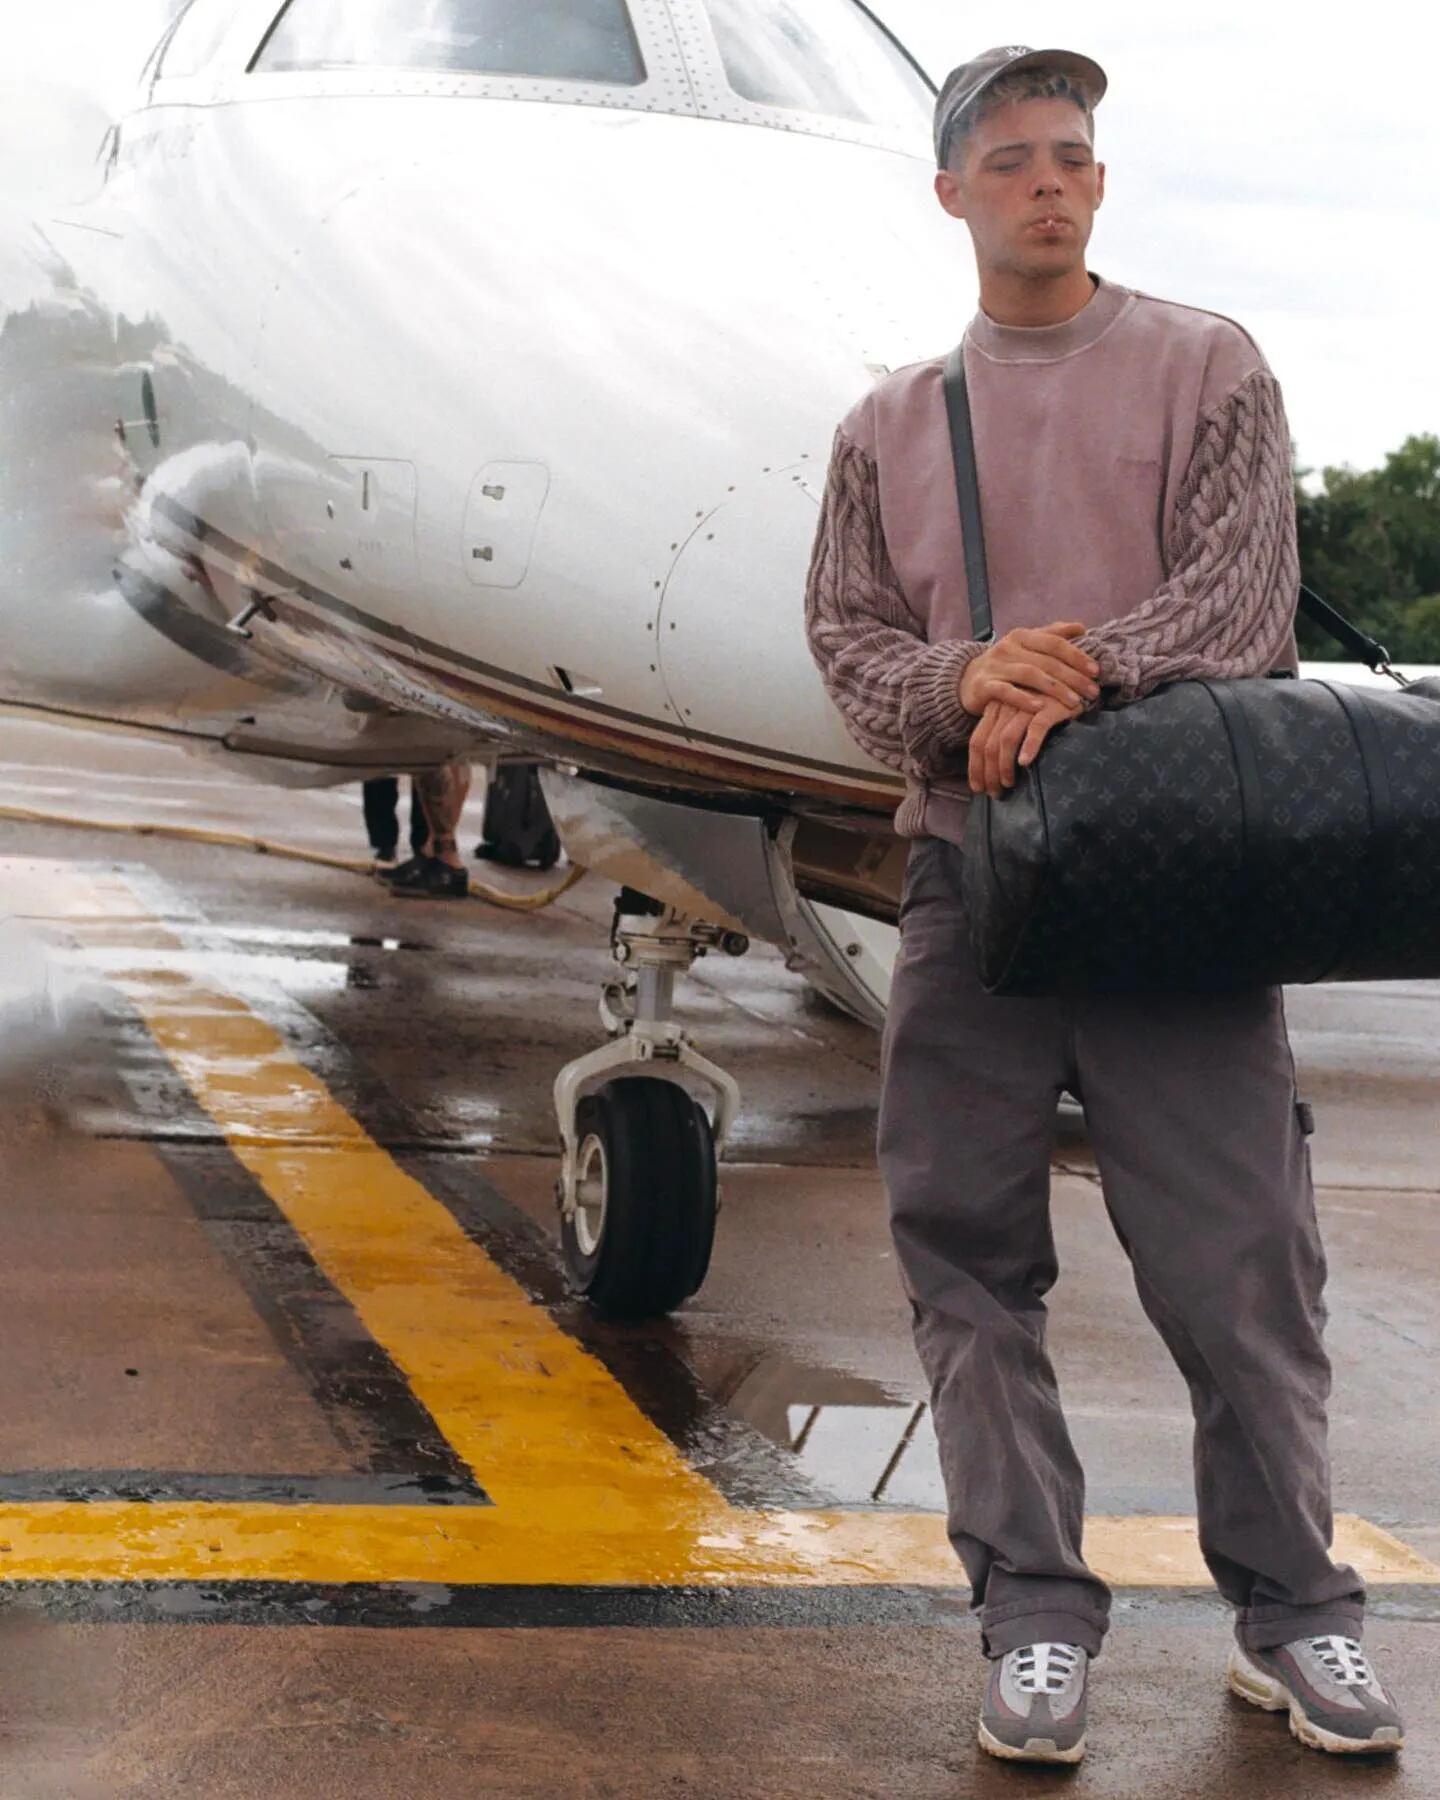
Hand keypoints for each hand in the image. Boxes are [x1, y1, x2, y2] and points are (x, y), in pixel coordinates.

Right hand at [959, 621, 1100, 717]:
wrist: (965, 680)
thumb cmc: (1005, 664)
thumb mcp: (1026, 646)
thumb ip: (1052, 636)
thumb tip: (1081, 627)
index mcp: (1022, 636)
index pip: (1055, 642)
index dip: (1077, 656)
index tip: (1096, 671)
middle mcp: (1008, 647)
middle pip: (1046, 661)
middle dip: (1073, 677)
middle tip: (1092, 692)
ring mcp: (995, 665)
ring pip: (1030, 674)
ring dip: (1055, 689)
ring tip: (1074, 702)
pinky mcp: (984, 685)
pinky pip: (1006, 691)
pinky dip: (1023, 699)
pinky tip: (1040, 708)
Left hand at [968, 694, 1077, 796]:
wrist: (1076, 682)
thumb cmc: (1047, 705)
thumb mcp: (1019, 717)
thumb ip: (1005, 733)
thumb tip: (992, 769)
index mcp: (995, 708)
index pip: (976, 741)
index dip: (975, 767)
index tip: (978, 789)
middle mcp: (1006, 705)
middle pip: (988, 744)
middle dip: (989, 773)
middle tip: (995, 793)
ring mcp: (1026, 704)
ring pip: (1006, 739)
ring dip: (1005, 765)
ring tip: (1009, 783)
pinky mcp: (1049, 705)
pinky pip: (1036, 728)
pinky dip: (1029, 746)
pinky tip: (1025, 763)